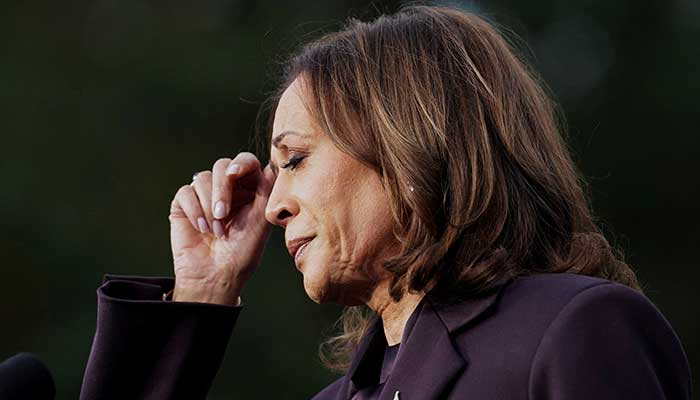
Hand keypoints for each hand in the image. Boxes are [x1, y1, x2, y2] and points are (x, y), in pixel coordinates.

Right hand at [168, 153, 275, 304]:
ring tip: (216, 231)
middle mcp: (228, 189)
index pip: (246, 162)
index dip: (241, 164)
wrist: (215, 276)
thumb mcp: (260, 222)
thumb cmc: (242, 254)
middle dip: (221, 189)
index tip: (235, 174)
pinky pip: (185, 192)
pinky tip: (201, 229)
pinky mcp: (184, 204)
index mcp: (250, 190)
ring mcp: (205, 195)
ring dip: (208, 206)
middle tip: (222, 214)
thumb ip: (265, 192)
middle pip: (222, 166)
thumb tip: (273, 164)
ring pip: (202, 178)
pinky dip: (194, 210)